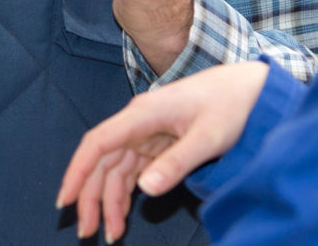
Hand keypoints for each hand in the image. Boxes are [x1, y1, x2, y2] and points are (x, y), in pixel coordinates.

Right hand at [57, 61, 268, 241]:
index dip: (78, 171)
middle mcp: (139, 121)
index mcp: (144, 114)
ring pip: (116, 168)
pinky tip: (122, 213)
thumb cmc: (233, 104)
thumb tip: (145, 189)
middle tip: (86, 231)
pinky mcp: (159, 141)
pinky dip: (126, 191)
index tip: (65, 199)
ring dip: (109, 199)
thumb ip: (177, 162)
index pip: (99, 143)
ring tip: (108, 233)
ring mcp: (147, 131)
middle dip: (91, 196)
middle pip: (103, 161)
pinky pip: (133, 169)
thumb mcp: (209, 136)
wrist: (252, 86)